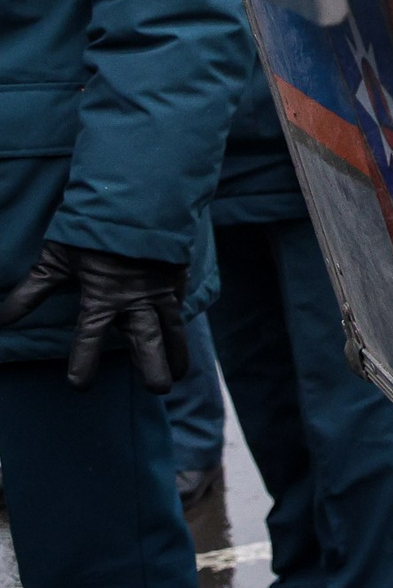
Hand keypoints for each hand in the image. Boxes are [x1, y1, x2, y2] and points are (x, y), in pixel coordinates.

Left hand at [0, 242, 190, 391]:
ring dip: (176, 352)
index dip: (82, 365)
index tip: (78, 386)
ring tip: (180, 374)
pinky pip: (179, 304)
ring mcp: (160, 289)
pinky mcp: (177, 275)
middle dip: (153, 368)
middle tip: (159, 390)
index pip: (89, 340)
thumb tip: (1, 320)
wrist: (137, 198)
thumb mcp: (55, 259)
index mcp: (102, 298)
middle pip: (147, 342)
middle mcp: (135, 300)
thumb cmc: (91, 228)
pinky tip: (180, 332)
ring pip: (172, 328)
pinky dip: (179, 320)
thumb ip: (32, 290)